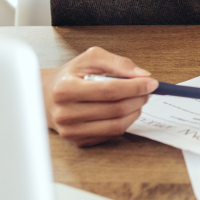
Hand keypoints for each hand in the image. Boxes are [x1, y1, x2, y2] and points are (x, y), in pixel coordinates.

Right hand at [41, 46, 156, 147]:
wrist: (48, 96)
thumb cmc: (71, 75)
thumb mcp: (91, 58)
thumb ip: (118, 63)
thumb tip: (143, 75)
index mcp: (66, 89)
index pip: (110, 90)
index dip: (135, 87)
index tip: (152, 82)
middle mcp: (65, 113)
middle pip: (115, 109)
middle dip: (139, 98)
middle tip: (148, 90)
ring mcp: (71, 131)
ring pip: (116, 125)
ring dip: (135, 111)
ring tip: (139, 99)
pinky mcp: (78, 141)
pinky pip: (111, 134)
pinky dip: (125, 122)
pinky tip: (125, 110)